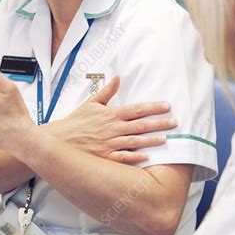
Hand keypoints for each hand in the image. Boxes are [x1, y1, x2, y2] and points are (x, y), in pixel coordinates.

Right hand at [55, 76, 176, 164]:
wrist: (59, 140)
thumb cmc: (76, 122)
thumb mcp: (91, 102)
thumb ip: (107, 91)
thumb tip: (117, 77)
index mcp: (111, 114)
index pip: (137, 109)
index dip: (153, 107)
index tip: (167, 106)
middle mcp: (113, 128)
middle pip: (140, 124)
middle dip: (159, 123)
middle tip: (175, 122)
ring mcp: (109, 144)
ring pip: (135, 141)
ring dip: (151, 140)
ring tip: (166, 139)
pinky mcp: (105, 157)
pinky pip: (123, 157)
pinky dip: (135, 157)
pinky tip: (148, 157)